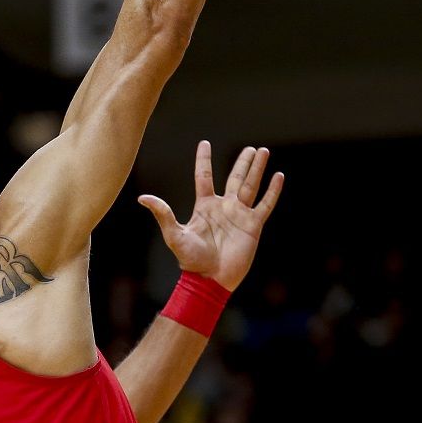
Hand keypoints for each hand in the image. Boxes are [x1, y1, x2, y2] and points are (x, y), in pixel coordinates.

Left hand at [138, 141, 284, 290]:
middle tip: (250, 148)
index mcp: (204, 206)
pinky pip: (265, 204)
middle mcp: (223, 207)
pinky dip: (272, 191)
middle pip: (234, 177)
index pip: (204, 176)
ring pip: (251, 186)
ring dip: (257, 169)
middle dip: (243, 162)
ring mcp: (239, 215)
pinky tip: (279, 176)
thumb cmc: (191, 260)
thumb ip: (163, 214)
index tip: (205, 143)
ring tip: (263, 152)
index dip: (204, 160)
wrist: (210, 279)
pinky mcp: (253, 225)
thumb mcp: (174, 234)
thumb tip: (142, 198)